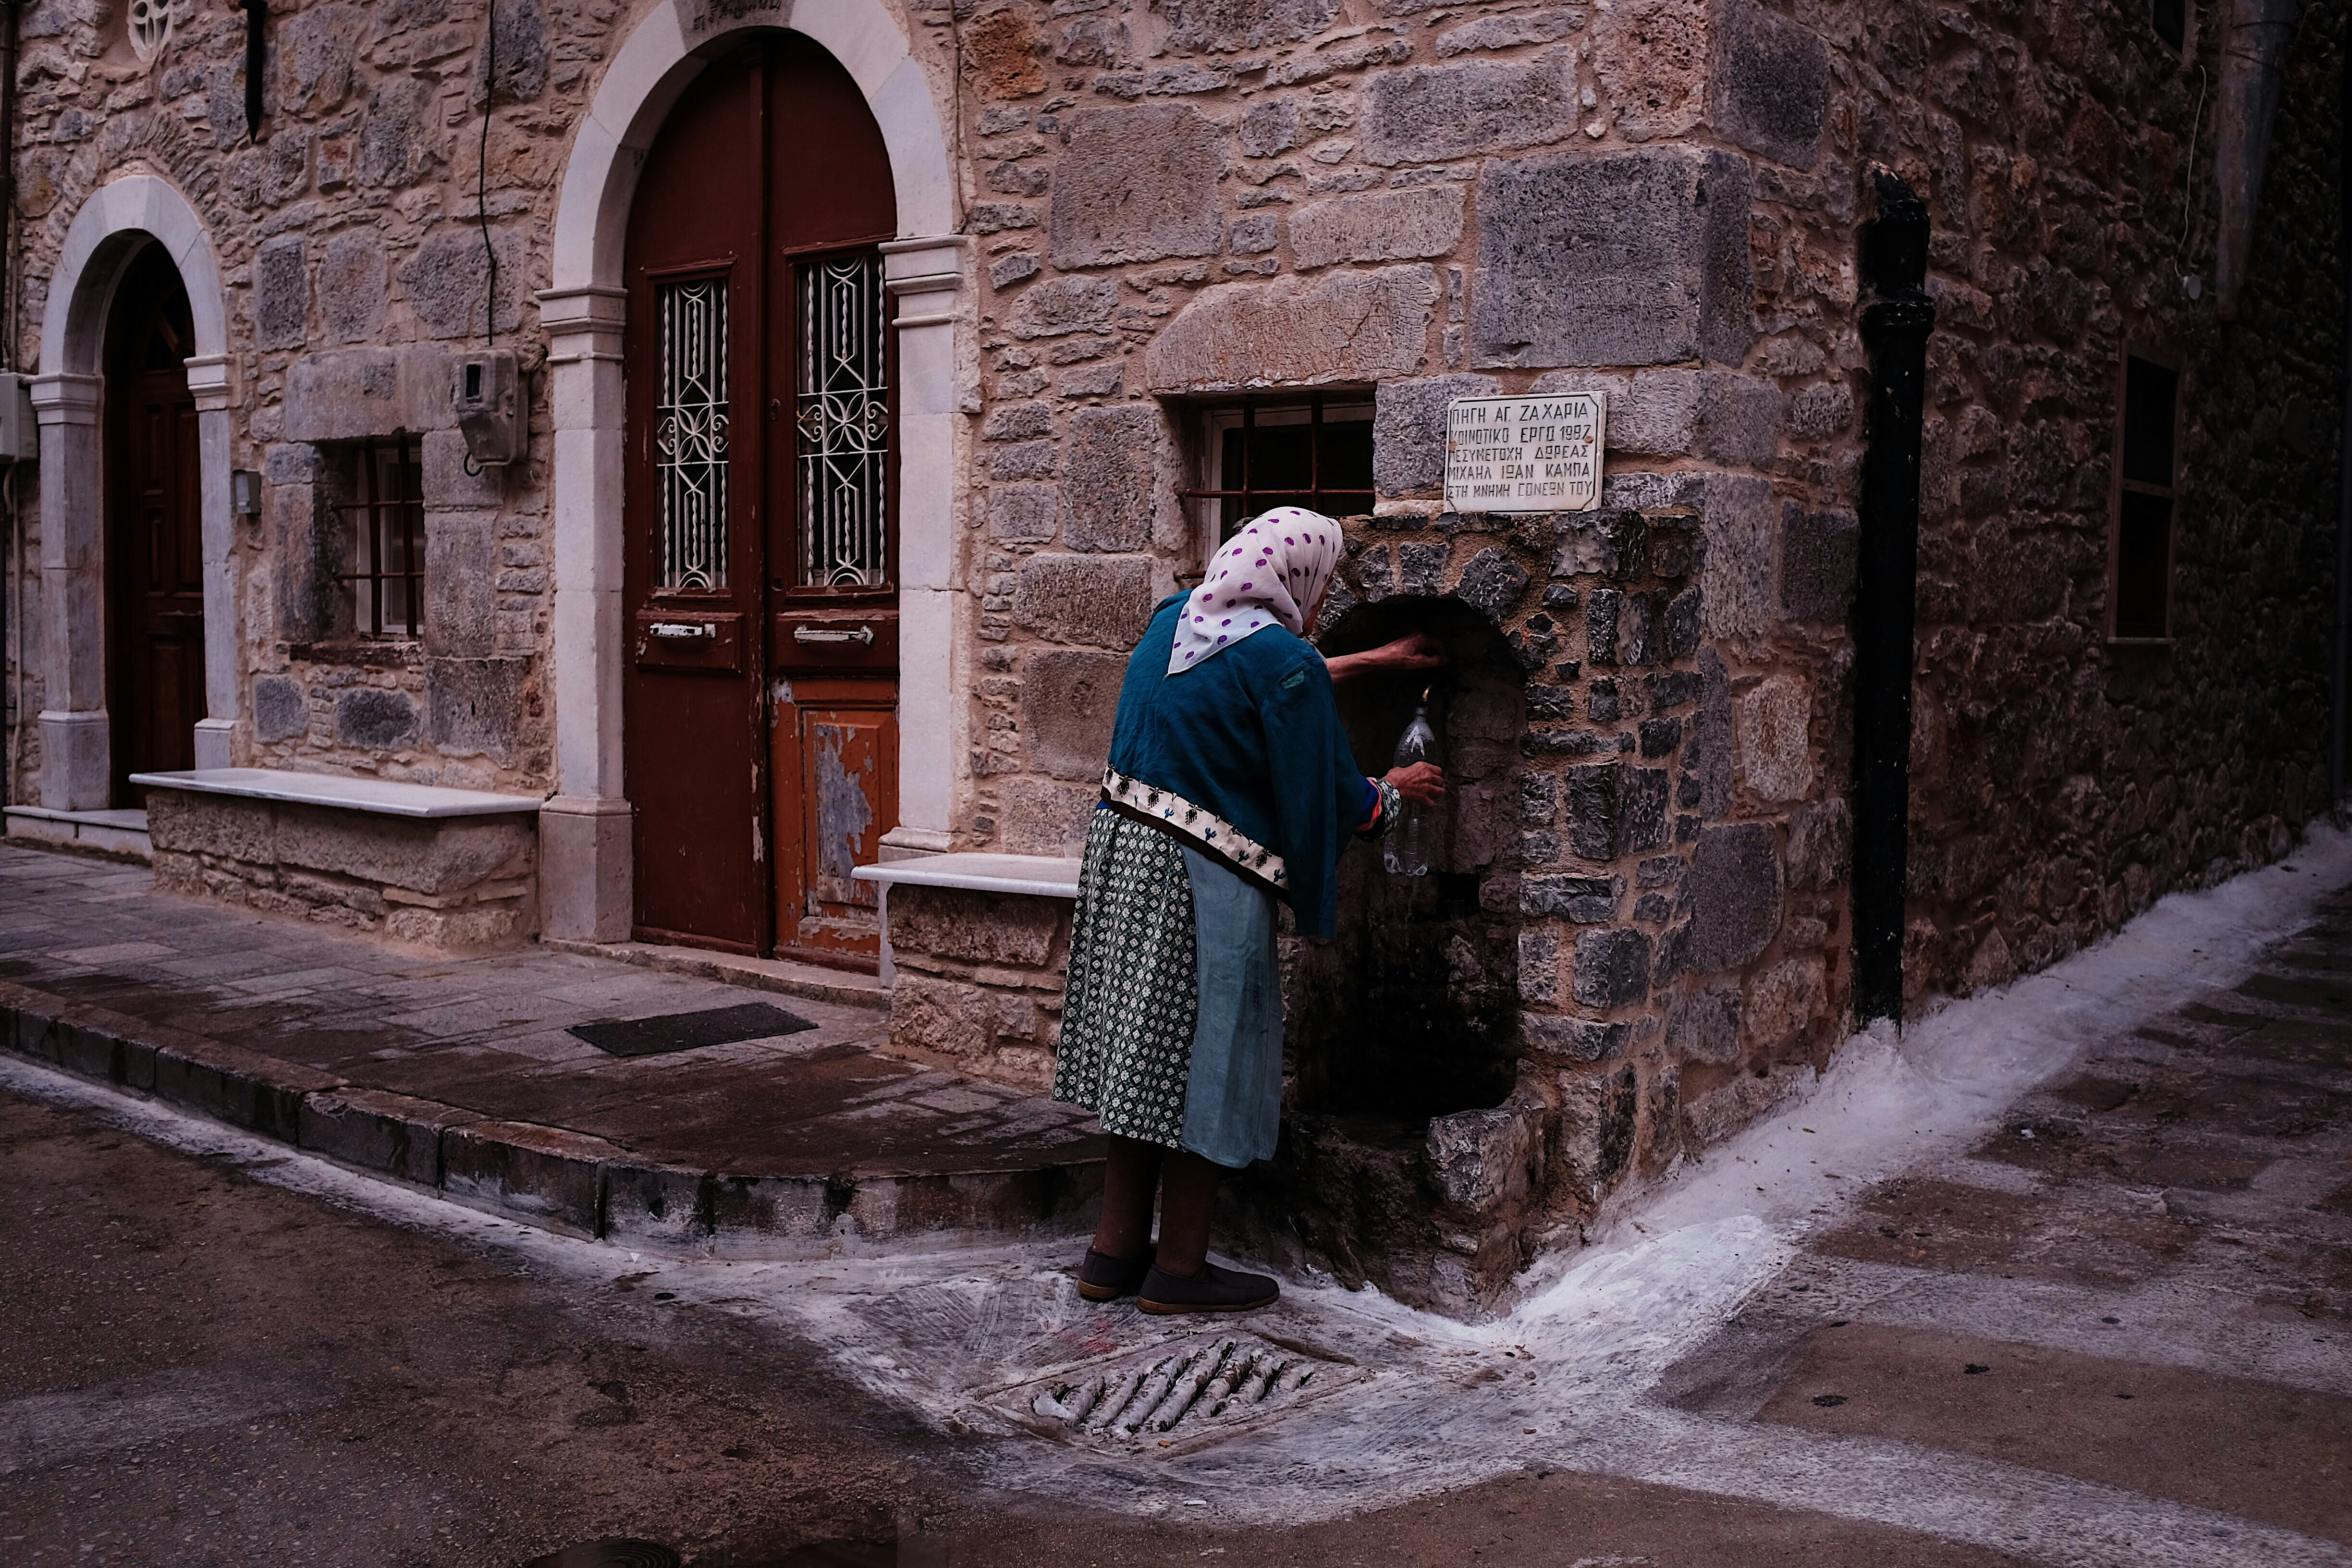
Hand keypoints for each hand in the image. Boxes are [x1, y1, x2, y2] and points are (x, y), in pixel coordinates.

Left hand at [1326, 633, 1446, 683]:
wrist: (1384, 658)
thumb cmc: (1399, 658)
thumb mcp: (1420, 662)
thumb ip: (1435, 661)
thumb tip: (1445, 660)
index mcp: (1422, 636)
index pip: (1439, 643)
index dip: (1442, 653)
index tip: (1441, 660)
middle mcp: (1417, 634)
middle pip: (1433, 643)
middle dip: (1434, 653)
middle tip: (1432, 663)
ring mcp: (1411, 637)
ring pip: (1425, 645)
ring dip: (1427, 654)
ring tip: (1422, 662)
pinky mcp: (1407, 641)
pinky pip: (1419, 646)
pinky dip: (1420, 653)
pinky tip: (1415, 660)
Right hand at [1385, 762, 1445, 804]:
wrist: (1392, 787)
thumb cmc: (1395, 777)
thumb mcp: (1402, 768)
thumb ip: (1408, 771)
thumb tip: (1405, 774)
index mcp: (1423, 767)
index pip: (1438, 770)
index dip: (1437, 774)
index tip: (1435, 776)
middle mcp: (1428, 776)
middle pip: (1440, 780)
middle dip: (1437, 784)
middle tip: (1434, 786)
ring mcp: (1427, 787)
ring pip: (1440, 791)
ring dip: (1437, 794)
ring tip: (1434, 795)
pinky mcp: (1424, 798)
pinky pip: (1432, 804)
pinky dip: (1430, 805)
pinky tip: (1428, 806)